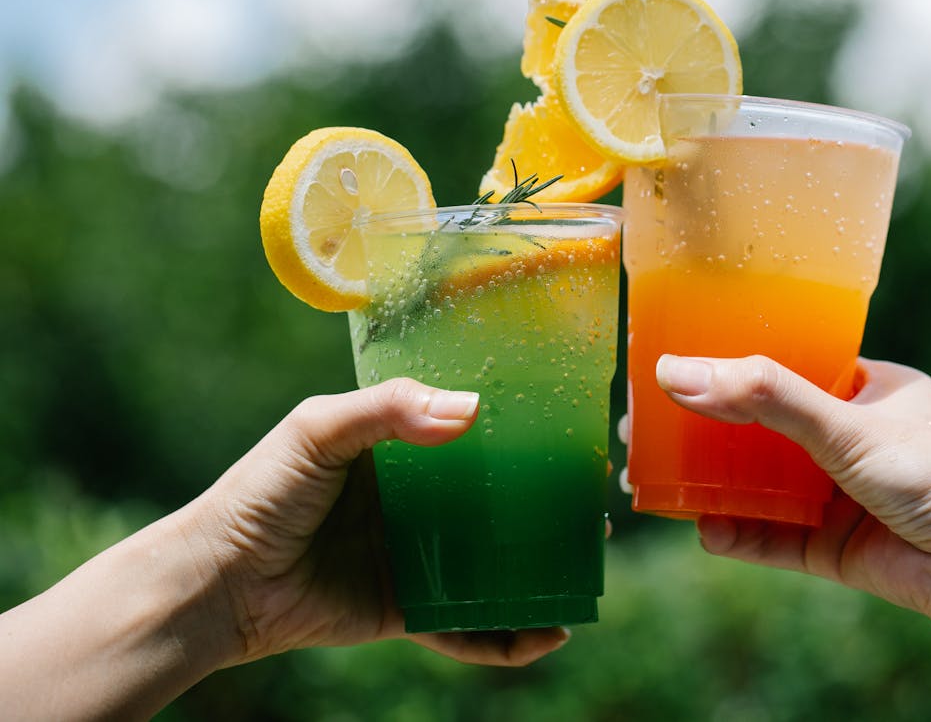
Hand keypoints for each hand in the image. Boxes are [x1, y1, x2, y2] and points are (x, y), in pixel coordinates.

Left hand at [179, 377, 570, 666]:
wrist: (217, 582)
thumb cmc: (260, 494)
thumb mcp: (318, 430)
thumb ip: (388, 411)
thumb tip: (471, 411)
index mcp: (400, 451)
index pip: (472, 437)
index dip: (520, 438)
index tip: (570, 438)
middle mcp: (415, 505)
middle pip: (495, 505)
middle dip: (545, 510)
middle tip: (593, 511)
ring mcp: (414, 560)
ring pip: (490, 567)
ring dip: (537, 573)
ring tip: (583, 575)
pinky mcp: (406, 611)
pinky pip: (465, 628)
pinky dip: (505, 638)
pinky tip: (543, 636)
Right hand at [647, 354, 930, 629]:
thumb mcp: (848, 425)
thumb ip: (765, 398)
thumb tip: (679, 372)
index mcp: (870, 390)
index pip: (790, 366)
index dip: (733, 366)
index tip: (676, 365)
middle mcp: (854, 438)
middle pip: (764, 427)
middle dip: (708, 430)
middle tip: (646, 427)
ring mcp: (843, 493)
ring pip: (763, 483)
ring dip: (714, 483)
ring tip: (654, 480)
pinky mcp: (835, 546)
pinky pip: (774, 536)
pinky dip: (740, 534)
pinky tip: (706, 530)